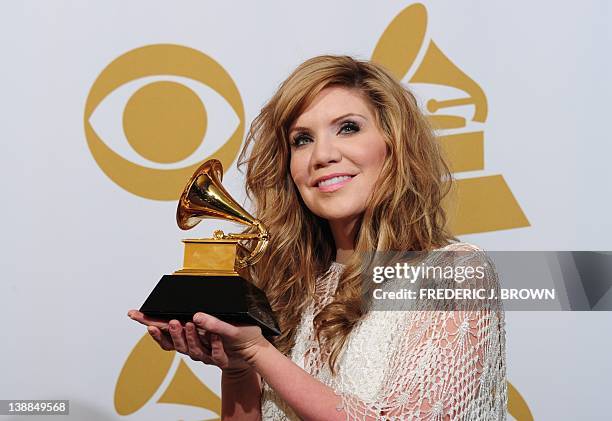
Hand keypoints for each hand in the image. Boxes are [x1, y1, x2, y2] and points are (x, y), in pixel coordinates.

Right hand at [127, 310, 267, 371]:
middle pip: (175, 344)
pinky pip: (216, 355)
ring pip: (194, 351)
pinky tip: (216, 336)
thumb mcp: (214, 320)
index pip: (165, 330)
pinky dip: (215, 345)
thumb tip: (189, 310)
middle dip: (172, 333)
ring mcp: (207, 355)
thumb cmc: (231, 334)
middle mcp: (194, 347)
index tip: (135, 314)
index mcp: (189, 335)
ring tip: (191, 324)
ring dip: (191, 338)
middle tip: (172, 321)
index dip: (149, 323)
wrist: (251, 351)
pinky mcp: (222, 360)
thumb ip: (202, 316)